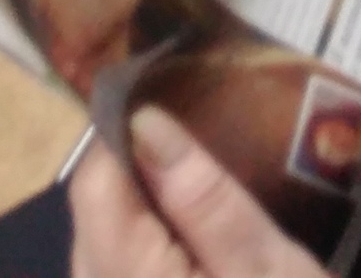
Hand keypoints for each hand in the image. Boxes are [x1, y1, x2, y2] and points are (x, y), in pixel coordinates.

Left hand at [70, 109, 326, 277]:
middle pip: (93, 219)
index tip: (176, 99)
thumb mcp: (267, 267)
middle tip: (202, 148)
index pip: (95, 183)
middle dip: (136, 177)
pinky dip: (146, 261)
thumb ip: (203, 196)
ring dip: (141, 220)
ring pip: (103, 256)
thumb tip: (144, 118)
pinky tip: (194, 257)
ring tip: (202, 201)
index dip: (128, 134)